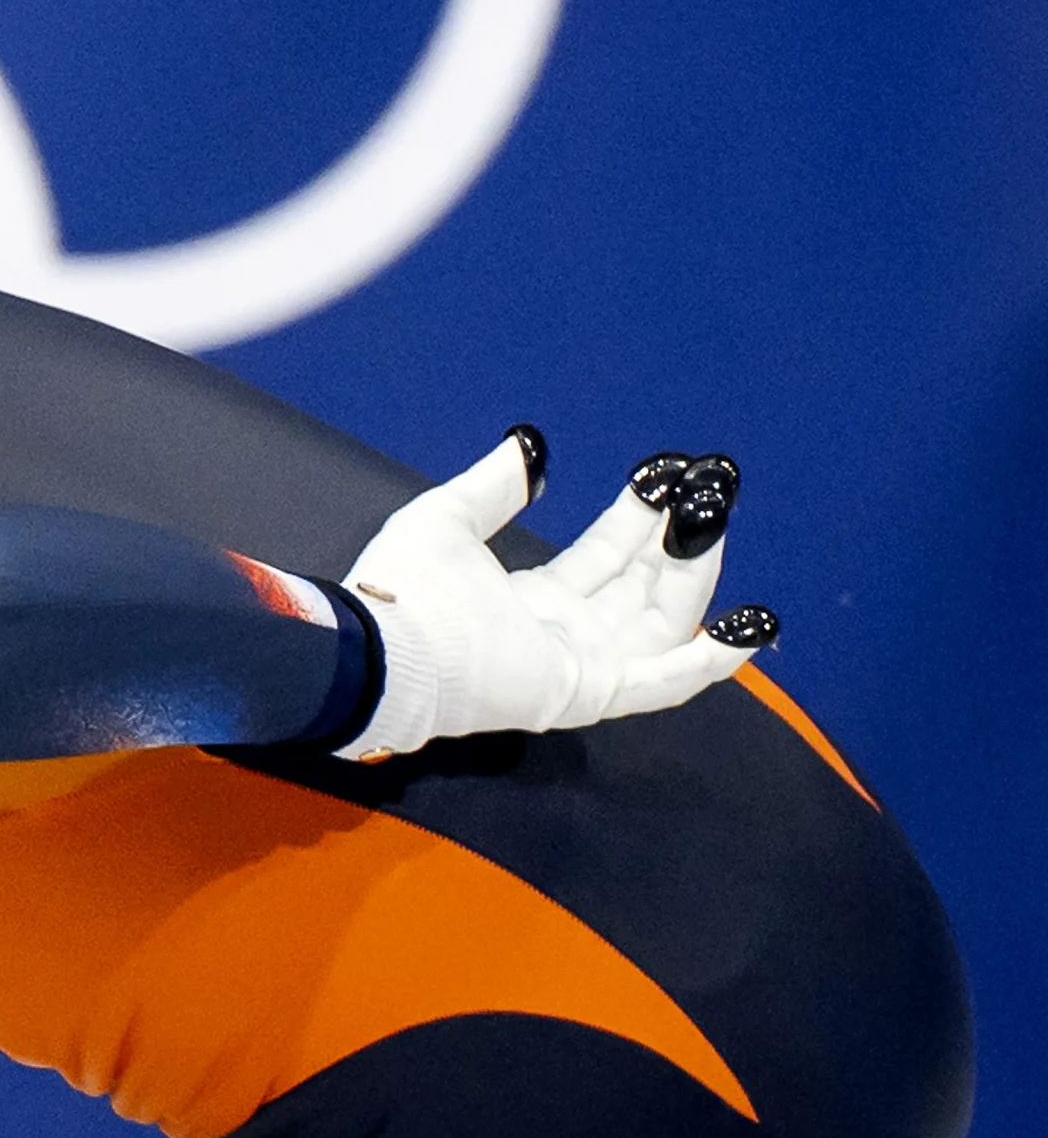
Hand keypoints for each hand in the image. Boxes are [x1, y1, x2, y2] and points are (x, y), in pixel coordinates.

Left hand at [332, 427, 776, 758]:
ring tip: (713, 519)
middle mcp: (563, 633)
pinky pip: (664, 684)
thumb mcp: (449, 518)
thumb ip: (494, 487)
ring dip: (695, 574)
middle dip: (679, 537)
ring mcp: (580, 666)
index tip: (672, 471)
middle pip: (643, 585)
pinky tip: (748, 624)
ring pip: (662, 623)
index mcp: (530, 598)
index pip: (605, 556)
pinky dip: (710, 661)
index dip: (640, 515)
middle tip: (714, 486)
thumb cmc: (406, 587)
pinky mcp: (589, 692)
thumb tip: (529, 445)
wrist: (389, 646)